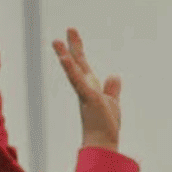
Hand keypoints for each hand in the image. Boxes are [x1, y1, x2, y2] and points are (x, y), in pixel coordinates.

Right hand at [52, 28, 120, 150]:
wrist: (102, 143)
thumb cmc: (105, 126)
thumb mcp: (112, 102)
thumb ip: (112, 89)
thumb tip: (114, 75)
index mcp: (90, 87)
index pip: (83, 65)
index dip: (78, 49)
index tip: (73, 35)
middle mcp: (84, 88)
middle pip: (78, 64)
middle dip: (73, 46)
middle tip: (70, 28)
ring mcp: (85, 93)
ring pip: (74, 71)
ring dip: (65, 56)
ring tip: (56, 41)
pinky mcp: (88, 98)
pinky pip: (78, 82)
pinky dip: (71, 70)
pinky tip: (65, 57)